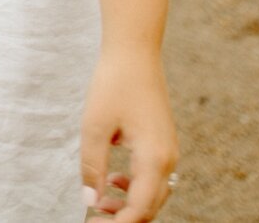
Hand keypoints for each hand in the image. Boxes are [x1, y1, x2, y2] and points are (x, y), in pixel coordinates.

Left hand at [79, 49, 176, 220]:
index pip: (140, 208)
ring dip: (129, 204)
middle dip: (123, 218)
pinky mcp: (162, 143)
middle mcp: (168, 159)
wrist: (135, 52)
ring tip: (100, 202)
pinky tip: (113, 180)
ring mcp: (168, 151)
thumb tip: (90, 199)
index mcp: (154, 158)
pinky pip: (153, 177)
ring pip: (153, 194)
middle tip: (94, 219)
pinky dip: (134, 187)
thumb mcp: (95, 127)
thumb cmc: (114, 84)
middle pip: (150, 206)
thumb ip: (93, 166)